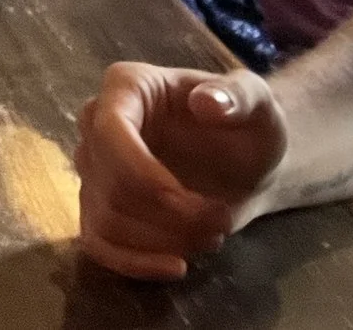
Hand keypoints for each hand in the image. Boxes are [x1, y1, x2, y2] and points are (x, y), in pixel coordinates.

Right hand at [76, 63, 286, 280]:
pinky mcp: (100, 208)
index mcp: (127, 86)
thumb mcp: (257, 102)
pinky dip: (134, 263)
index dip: (147, 178)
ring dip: (163, 241)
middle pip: (110, 183)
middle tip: (221, 222)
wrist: (247, 164)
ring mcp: (95, 169)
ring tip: (212, 237)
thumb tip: (205, 102)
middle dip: (169, 216)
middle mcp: (97, 124)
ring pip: (106, 219)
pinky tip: (176, 266)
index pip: (110, 132)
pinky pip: (98, 243)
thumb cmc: (247, 125)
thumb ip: (237, 95)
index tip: (198, 205)